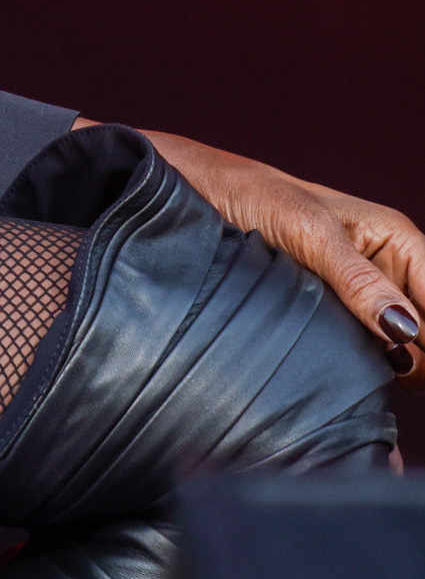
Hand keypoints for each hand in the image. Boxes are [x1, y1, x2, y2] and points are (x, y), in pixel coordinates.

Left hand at [80, 121, 424, 381]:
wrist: (178, 188)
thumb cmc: (243, 192)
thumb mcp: (304, 231)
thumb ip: (357, 280)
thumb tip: (405, 330)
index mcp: (396, 240)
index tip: (409, 370)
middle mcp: (383, 272)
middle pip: (424, 335)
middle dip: (415, 364)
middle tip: (383, 383)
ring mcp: (353, 299)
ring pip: (396, 353)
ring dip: (383, 375)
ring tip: (358, 390)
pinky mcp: (321, 319)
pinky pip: (356, 358)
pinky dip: (356, 376)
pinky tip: (340, 388)